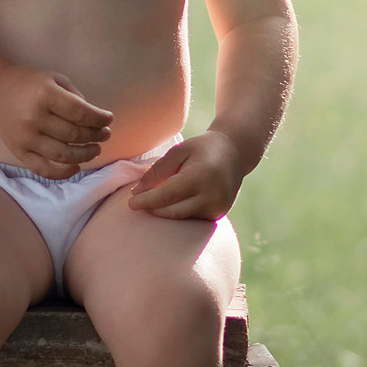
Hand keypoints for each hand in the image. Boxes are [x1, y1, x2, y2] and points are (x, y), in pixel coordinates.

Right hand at [0, 65, 112, 178]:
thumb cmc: (29, 83)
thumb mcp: (54, 79)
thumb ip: (75, 98)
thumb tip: (96, 121)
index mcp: (45, 95)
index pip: (80, 112)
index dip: (99, 118)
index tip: (109, 119)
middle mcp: (34, 118)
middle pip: (74, 135)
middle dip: (95, 136)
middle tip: (104, 134)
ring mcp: (25, 138)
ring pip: (63, 155)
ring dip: (85, 155)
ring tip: (95, 149)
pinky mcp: (19, 152)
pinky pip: (43, 169)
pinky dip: (63, 173)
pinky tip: (76, 167)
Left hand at [126, 132, 247, 219]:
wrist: (235, 152)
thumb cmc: (202, 148)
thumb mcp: (178, 151)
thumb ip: (157, 170)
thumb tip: (137, 191)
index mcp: (200, 177)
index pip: (167, 195)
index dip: (147, 201)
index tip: (131, 203)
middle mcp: (211, 196)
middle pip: (173, 211)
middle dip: (153, 209)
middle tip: (137, 203)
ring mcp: (217, 207)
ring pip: (182, 218)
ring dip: (164, 213)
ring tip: (152, 203)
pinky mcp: (219, 214)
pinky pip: (192, 218)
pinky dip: (179, 213)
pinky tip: (169, 205)